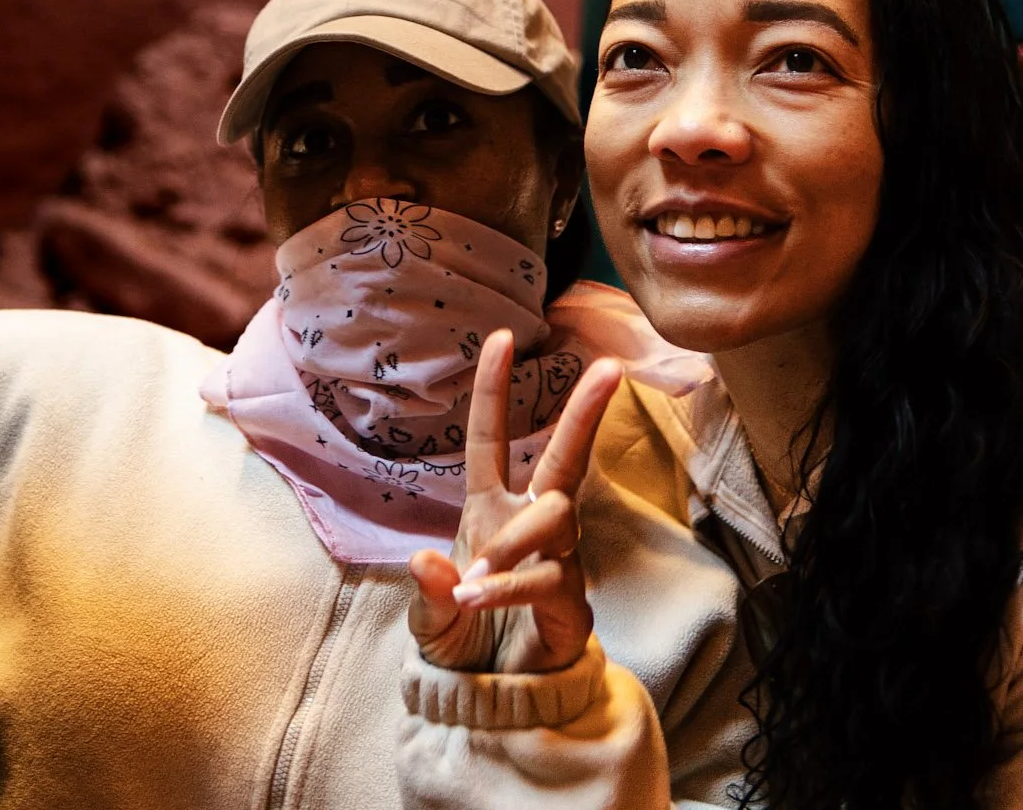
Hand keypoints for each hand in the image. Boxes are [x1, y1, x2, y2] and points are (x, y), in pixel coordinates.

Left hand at [409, 330, 621, 674]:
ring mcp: (557, 557)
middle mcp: (529, 522)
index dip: (493, 389)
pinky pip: (548, 576)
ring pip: (553, 516)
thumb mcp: (430, 617)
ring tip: (472, 584)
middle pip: (566, 456)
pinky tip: (479, 599)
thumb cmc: (464, 641)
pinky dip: (509, 586)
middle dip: (585, 411)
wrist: (494, 700)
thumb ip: (429, 591)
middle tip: (610, 369)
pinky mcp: (572, 598)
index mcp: (488, 508)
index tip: (501, 337)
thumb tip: (426, 560)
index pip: (491, 438)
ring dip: (511, 543)